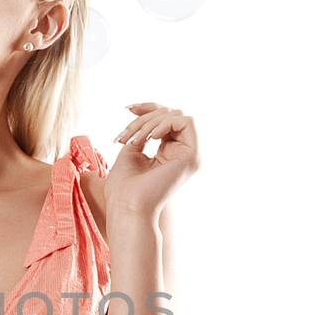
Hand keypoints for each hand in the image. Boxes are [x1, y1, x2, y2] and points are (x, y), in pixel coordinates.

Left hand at [107, 101, 199, 219]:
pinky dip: (164, 124)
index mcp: (170, 153)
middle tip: (124, 137)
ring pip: (177, 115)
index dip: (148, 108)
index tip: (128, 109)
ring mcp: (189, 155)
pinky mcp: (192, 156)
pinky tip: (150, 138)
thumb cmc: (123, 187)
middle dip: (144, 118)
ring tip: (134, 141)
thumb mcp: (132, 150)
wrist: (126, 206)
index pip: (166, 118)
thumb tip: (150, 116)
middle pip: (170, 113)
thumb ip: (144, 132)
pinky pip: (186, 122)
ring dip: (150, 123)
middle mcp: (183, 153)